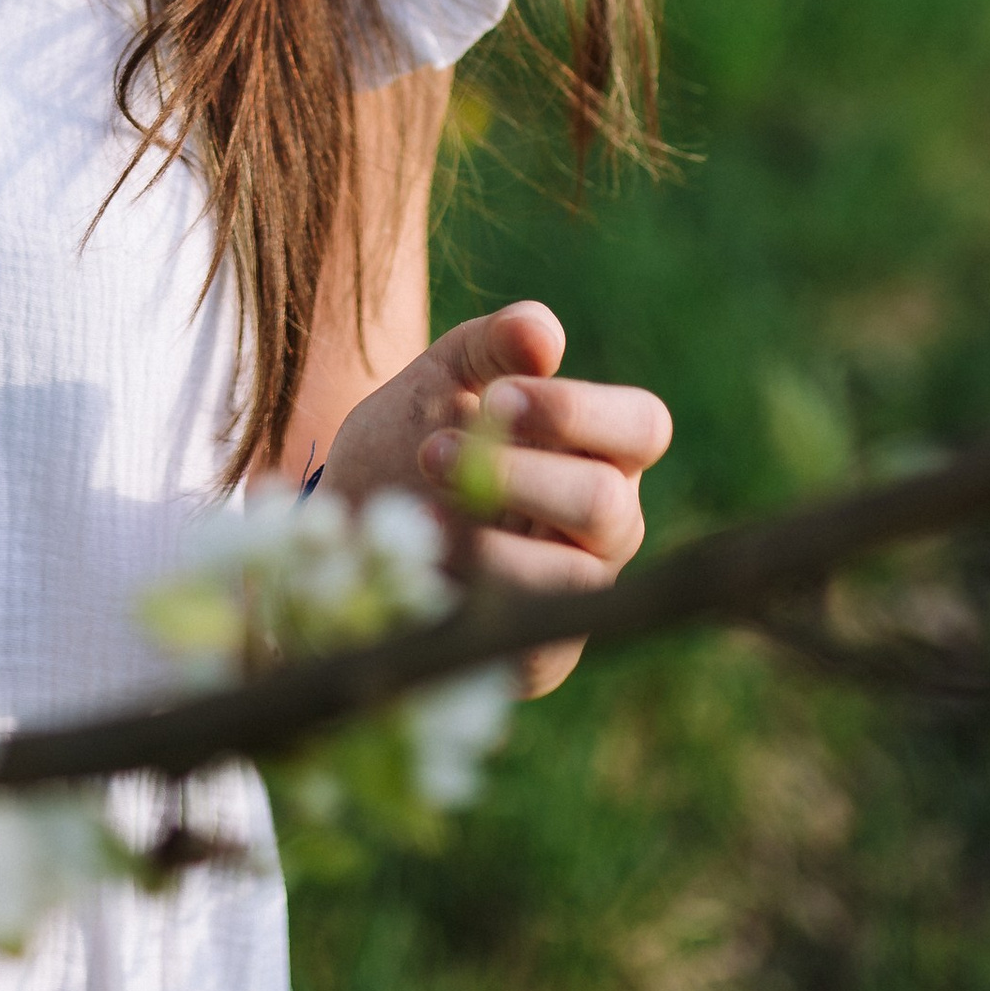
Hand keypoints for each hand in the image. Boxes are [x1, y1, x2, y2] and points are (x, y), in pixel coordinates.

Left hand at [321, 302, 672, 700]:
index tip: (497, 397)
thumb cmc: (408, 446)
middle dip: (517, 475)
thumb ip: (491, 345)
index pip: (643, 427)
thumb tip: (542, 334)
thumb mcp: (439, 379)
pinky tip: (425, 565)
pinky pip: (532, 635)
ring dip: (488, 542)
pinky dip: (473, 597)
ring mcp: (577, 592)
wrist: (345, 535)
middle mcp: (606, 524)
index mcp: (599, 450)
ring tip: (421, 513)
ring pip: (574, 576)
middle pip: (608, 502)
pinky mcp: (541, 655)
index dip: (577, 411)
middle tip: (432, 451)